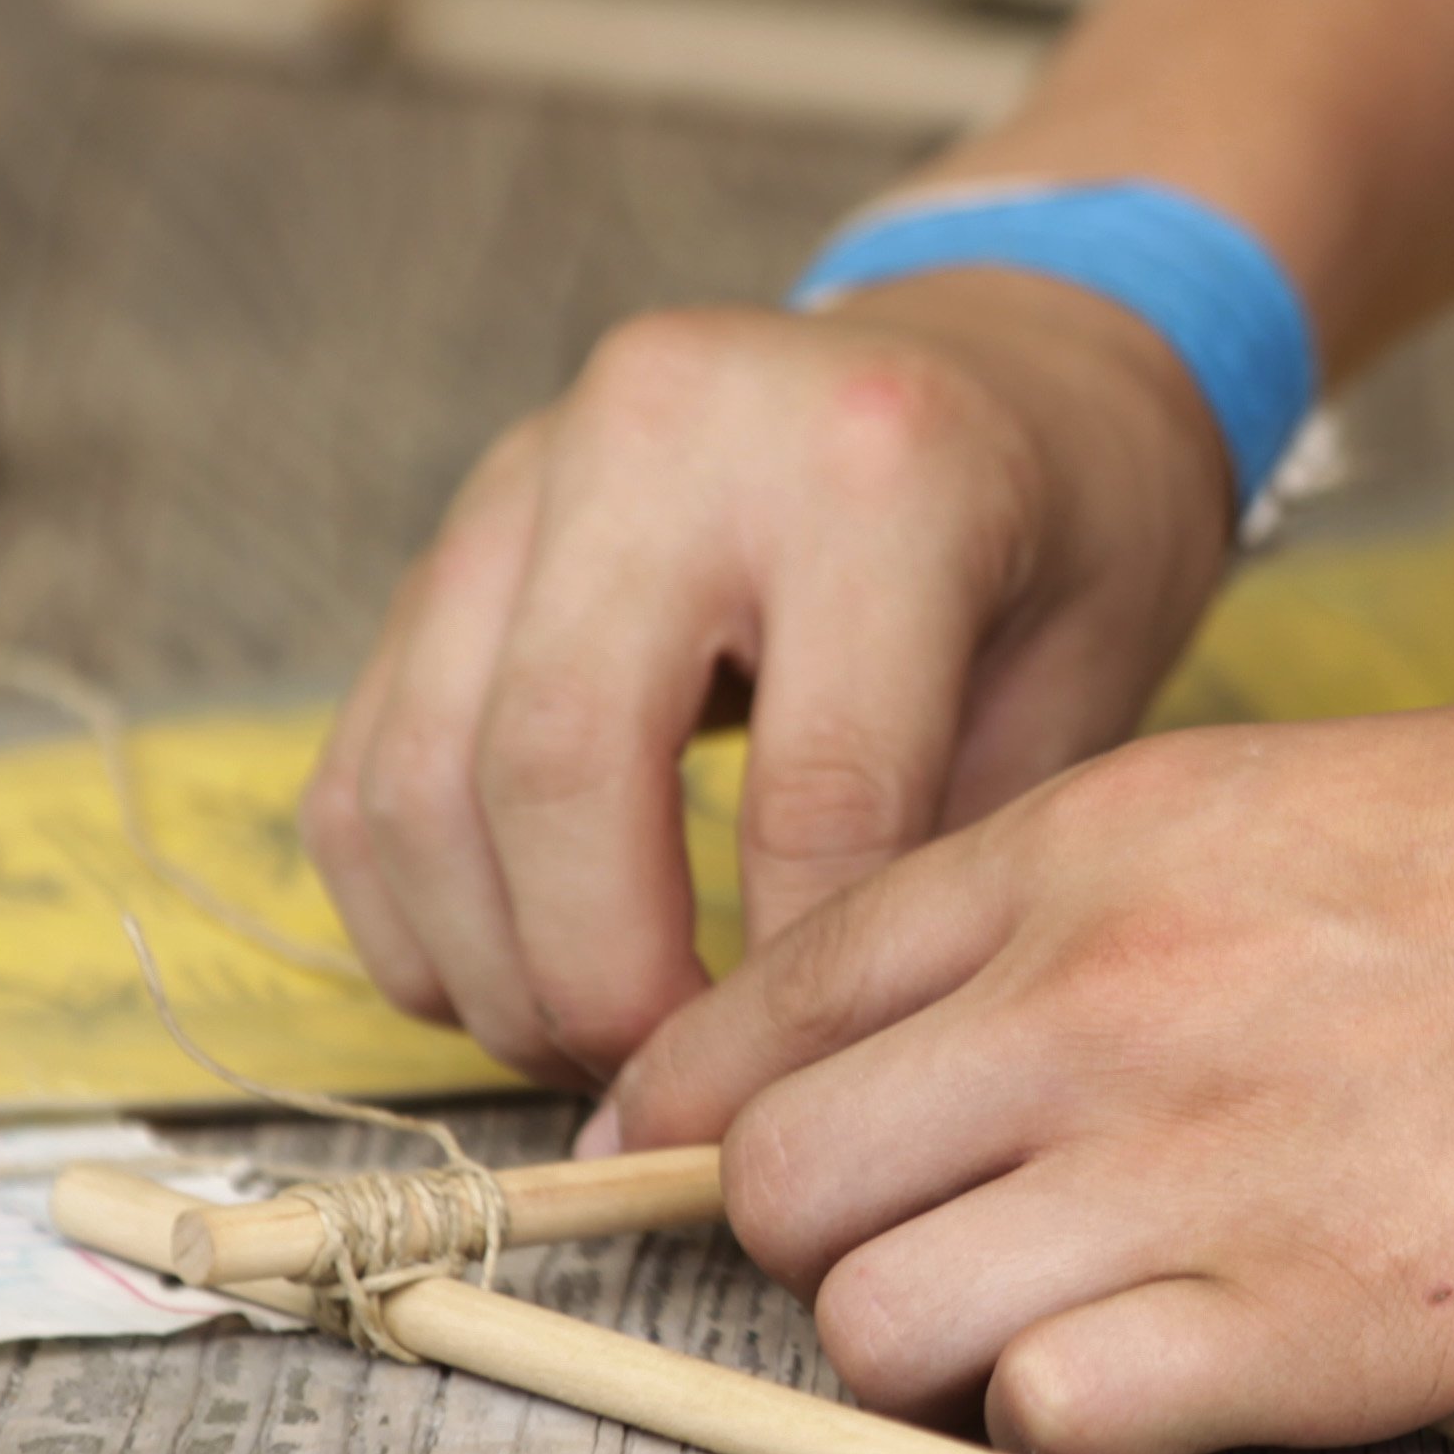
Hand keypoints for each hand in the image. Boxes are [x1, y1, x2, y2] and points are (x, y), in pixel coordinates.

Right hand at [298, 270, 1238, 1085]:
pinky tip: (510, 977)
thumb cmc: (1071, 534)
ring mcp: (536, 463)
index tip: (807, 1093)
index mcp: (878, 465)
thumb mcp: (1086, 680)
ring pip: (420, 770)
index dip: (794, 985)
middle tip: (666, 1091)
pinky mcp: (458, 522)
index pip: (811, 789)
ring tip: (590, 1052)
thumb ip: (945, 858)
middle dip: (595, 981)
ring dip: (483, 962)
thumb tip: (797, 1073)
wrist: (1008, 360)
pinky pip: (368, 753)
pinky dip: (413, 902)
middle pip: (556, 767)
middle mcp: (675, 429)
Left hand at [601, 662, 1453, 1453]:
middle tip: (930, 1250)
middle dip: (820, 1245)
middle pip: (776, 1187)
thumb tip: (941, 1024)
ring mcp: (1197, 1161)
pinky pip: (1055, 1426)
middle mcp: (1100, 999)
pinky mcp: (1320, 1322)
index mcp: (1093, 846)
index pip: (768, 1005)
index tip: (705, 1170)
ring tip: (1065, 1323)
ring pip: (874, 1330)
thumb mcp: (1290, 787)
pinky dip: (1085, 1427)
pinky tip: (1186, 1368)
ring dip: (939, 1355)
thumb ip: (1094, 897)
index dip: (703, 1115)